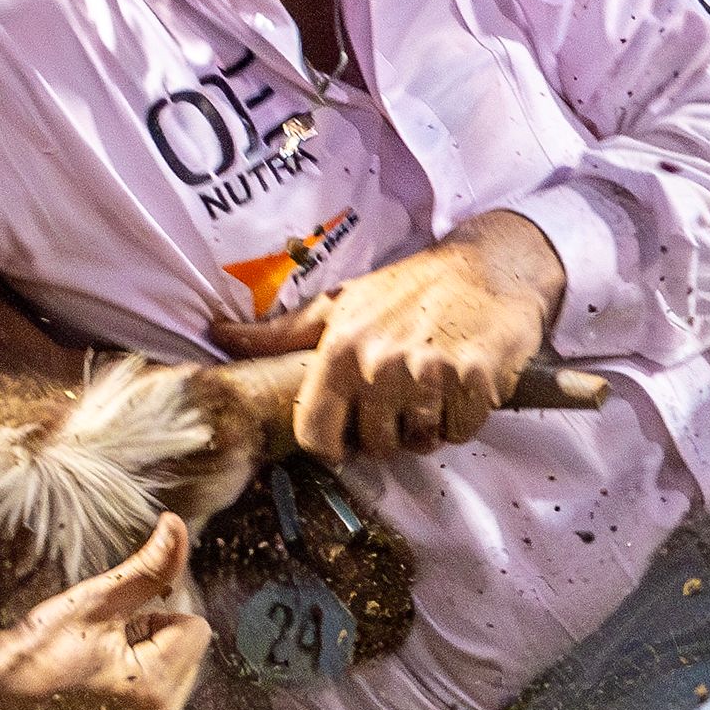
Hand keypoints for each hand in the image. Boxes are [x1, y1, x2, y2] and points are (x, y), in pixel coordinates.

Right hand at [0, 513, 207, 709]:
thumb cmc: (36, 648)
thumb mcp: (95, 601)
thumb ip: (148, 567)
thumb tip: (177, 525)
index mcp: (152, 692)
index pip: (194, 629)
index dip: (155, 617)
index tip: (113, 630)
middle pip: (189, 658)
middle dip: (155, 644)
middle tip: (100, 652)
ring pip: (175, 681)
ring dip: (147, 668)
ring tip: (96, 674)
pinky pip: (159, 708)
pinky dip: (138, 694)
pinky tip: (97, 694)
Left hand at [210, 212, 566, 461]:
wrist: (491, 263)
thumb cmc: (410, 288)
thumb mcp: (341, 305)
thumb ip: (282, 333)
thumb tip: (218, 333)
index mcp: (340, 349)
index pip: (317, 434)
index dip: (335, 445)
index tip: (353, 433)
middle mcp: (379, 363)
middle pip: (375, 445)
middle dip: (391, 431)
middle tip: (405, 396)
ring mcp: (428, 373)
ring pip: (420, 442)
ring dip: (430, 424)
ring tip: (434, 386)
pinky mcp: (474, 380)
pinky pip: (460, 431)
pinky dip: (465, 417)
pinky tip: (463, 383)